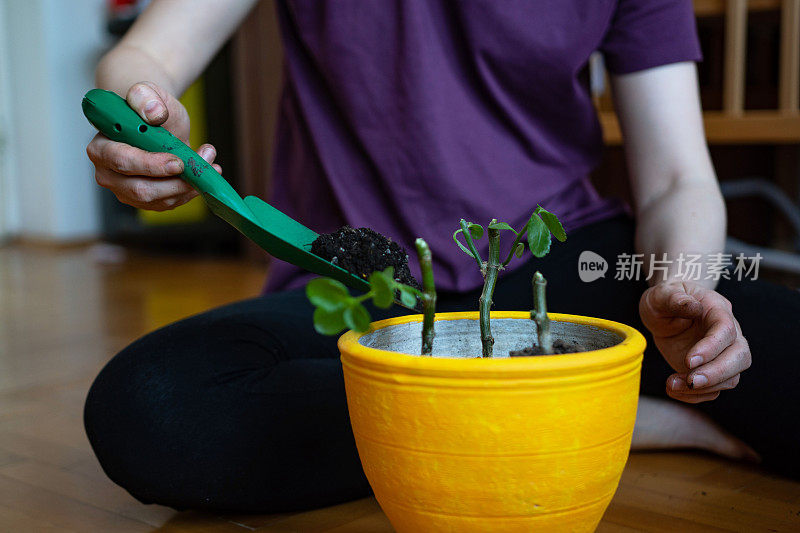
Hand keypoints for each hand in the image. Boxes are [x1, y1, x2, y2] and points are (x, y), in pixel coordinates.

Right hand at [86, 81, 221, 210]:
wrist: (155, 120)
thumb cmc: (147, 108)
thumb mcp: (148, 93)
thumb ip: (145, 97)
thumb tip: (153, 113)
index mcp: (101, 147)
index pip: (122, 162)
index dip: (151, 165)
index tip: (178, 162)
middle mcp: (108, 174)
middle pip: (141, 189)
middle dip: (176, 181)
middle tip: (203, 164)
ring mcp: (126, 190)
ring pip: (159, 200)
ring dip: (189, 185)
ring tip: (209, 162)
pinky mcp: (145, 200)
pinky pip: (169, 203)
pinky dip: (190, 191)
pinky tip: (204, 175)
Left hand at [639, 281, 750, 402]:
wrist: (663, 312)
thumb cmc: (664, 300)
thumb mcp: (661, 295)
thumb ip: (674, 298)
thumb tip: (692, 306)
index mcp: (716, 310)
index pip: (726, 330)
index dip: (712, 347)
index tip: (689, 361)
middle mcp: (727, 333)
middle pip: (740, 357)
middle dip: (717, 373)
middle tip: (691, 381)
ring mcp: (721, 354)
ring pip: (731, 377)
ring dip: (704, 387)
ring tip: (672, 384)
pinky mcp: (710, 369)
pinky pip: (714, 389)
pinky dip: (695, 395)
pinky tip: (673, 389)